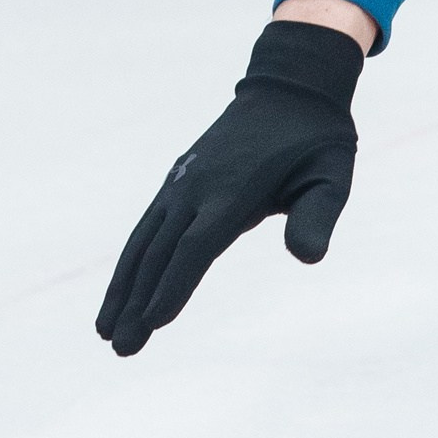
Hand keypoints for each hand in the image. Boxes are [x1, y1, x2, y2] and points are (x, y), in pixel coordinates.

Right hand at [97, 17, 364, 354]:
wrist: (288, 88)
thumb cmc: (315, 139)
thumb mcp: (332, 174)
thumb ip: (318, 215)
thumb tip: (309, 258)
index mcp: (233, 189)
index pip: (196, 246)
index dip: (174, 285)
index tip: (154, 324)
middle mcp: (197, 187)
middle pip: (160, 253)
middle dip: (138, 303)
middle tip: (122, 350)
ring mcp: (182, 183)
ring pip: (143, 242)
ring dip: (122, 288)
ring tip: (105, 333)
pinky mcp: (176, 182)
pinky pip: (146, 228)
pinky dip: (129, 263)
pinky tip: (119, 294)